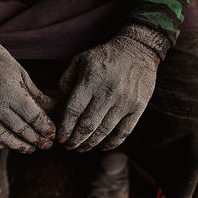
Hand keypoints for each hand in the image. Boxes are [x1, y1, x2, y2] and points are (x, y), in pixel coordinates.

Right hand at [0, 33, 55, 152]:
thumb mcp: (22, 74)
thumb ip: (37, 95)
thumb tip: (55, 108)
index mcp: (8, 90)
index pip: (31, 115)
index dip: (44, 126)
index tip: (52, 133)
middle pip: (19, 129)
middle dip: (36, 139)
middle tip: (46, 144)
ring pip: (3, 137)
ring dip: (19, 146)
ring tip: (31, 148)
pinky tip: (9, 145)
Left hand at [57, 35, 159, 151]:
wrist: (137, 49)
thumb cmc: (103, 57)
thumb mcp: (79, 61)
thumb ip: (65, 82)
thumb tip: (60, 107)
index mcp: (90, 80)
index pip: (74, 110)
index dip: (65, 127)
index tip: (60, 137)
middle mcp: (108, 92)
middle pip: (88, 125)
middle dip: (75, 140)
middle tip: (68, 147)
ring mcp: (125, 101)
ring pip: (104, 131)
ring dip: (90, 144)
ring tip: (81, 148)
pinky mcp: (138, 106)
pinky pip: (124, 131)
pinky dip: (112, 143)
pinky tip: (102, 147)